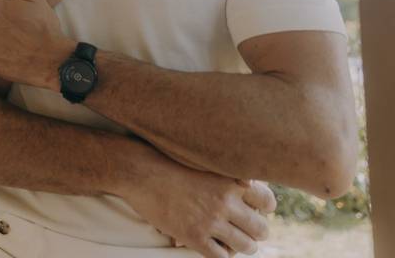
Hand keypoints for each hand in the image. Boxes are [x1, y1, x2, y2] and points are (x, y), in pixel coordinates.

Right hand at [121, 152, 276, 257]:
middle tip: (243, 228)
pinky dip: (222, 255)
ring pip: (246, 246)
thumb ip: (230, 174)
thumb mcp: (206, 161)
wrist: (140, 172)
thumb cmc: (170, 162)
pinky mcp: (194, 236)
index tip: (254, 209)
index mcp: (231, 181)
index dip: (264, 208)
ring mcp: (210, 221)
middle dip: (255, 232)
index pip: (268, 202)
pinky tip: (214, 247)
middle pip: (261, 229)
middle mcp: (225, 202)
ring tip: (232, 241)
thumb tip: (251, 184)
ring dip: (242, 246)